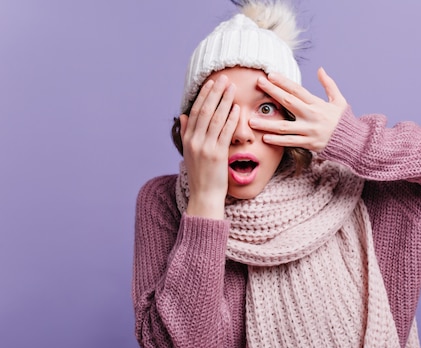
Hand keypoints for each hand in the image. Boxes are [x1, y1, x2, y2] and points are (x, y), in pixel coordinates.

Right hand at [179, 75, 238, 218]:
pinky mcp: (218, 154)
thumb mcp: (189, 152)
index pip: (195, 111)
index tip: (211, 83)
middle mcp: (195, 141)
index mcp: (188, 139)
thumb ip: (186, 133)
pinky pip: (225, 132)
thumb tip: (183, 115)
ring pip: (216, 119)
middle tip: (224, 79)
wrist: (204, 196)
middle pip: (205, 111)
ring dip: (225, 101)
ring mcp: (206, 147)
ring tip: (232, 88)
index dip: (204, 96)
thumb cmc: (200, 175)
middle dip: (215, 93)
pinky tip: (237, 109)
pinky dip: (231, 119)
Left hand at [248, 67, 347, 151]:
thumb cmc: (343, 120)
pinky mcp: (308, 144)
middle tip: (258, 83)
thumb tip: (320, 69)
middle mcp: (311, 116)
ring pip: (284, 126)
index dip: (284, 82)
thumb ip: (329, 85)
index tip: (271, 75)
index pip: (297, 90)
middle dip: (272, 92)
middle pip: (288, 102)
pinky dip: (277, 141)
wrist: (353, 141)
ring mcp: (309, 131)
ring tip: (251, 120)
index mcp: (317, 104)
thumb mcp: (339, 101)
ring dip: (267, 123)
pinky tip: (265, 138)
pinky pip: (290, 142)